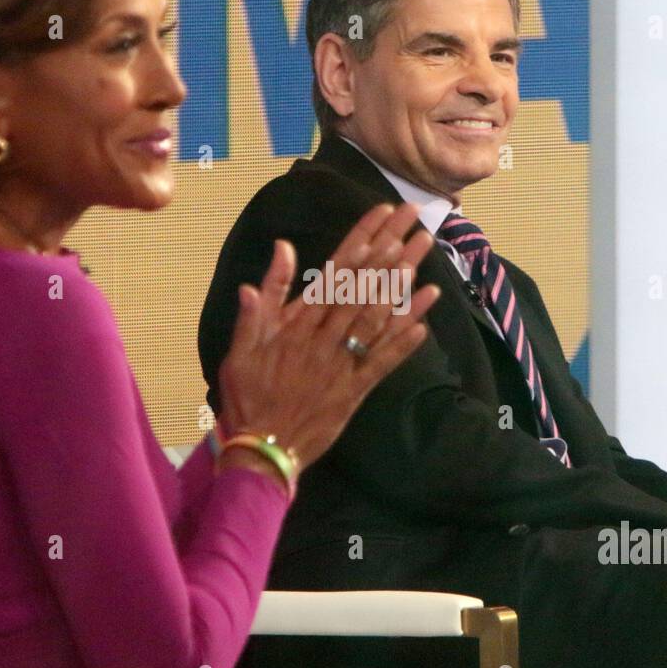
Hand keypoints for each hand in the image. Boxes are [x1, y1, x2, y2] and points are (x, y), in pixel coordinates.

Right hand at [216, 201, 440, 475]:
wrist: (261, 447)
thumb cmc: (248, 394)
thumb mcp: (242, 345)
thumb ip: (263, 300)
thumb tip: (279, 251)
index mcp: (297, 324)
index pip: (334, 274)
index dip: (360, 244)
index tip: (380, 219)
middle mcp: (324, 339)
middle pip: (362, 288)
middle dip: (389, 253)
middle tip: (414, 224)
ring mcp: (342, 364)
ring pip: (375, 318)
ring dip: (399, 288)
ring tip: (420, 258)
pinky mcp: (354, 390)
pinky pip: (383, 363)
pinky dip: (403, 343)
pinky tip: (424, 321)